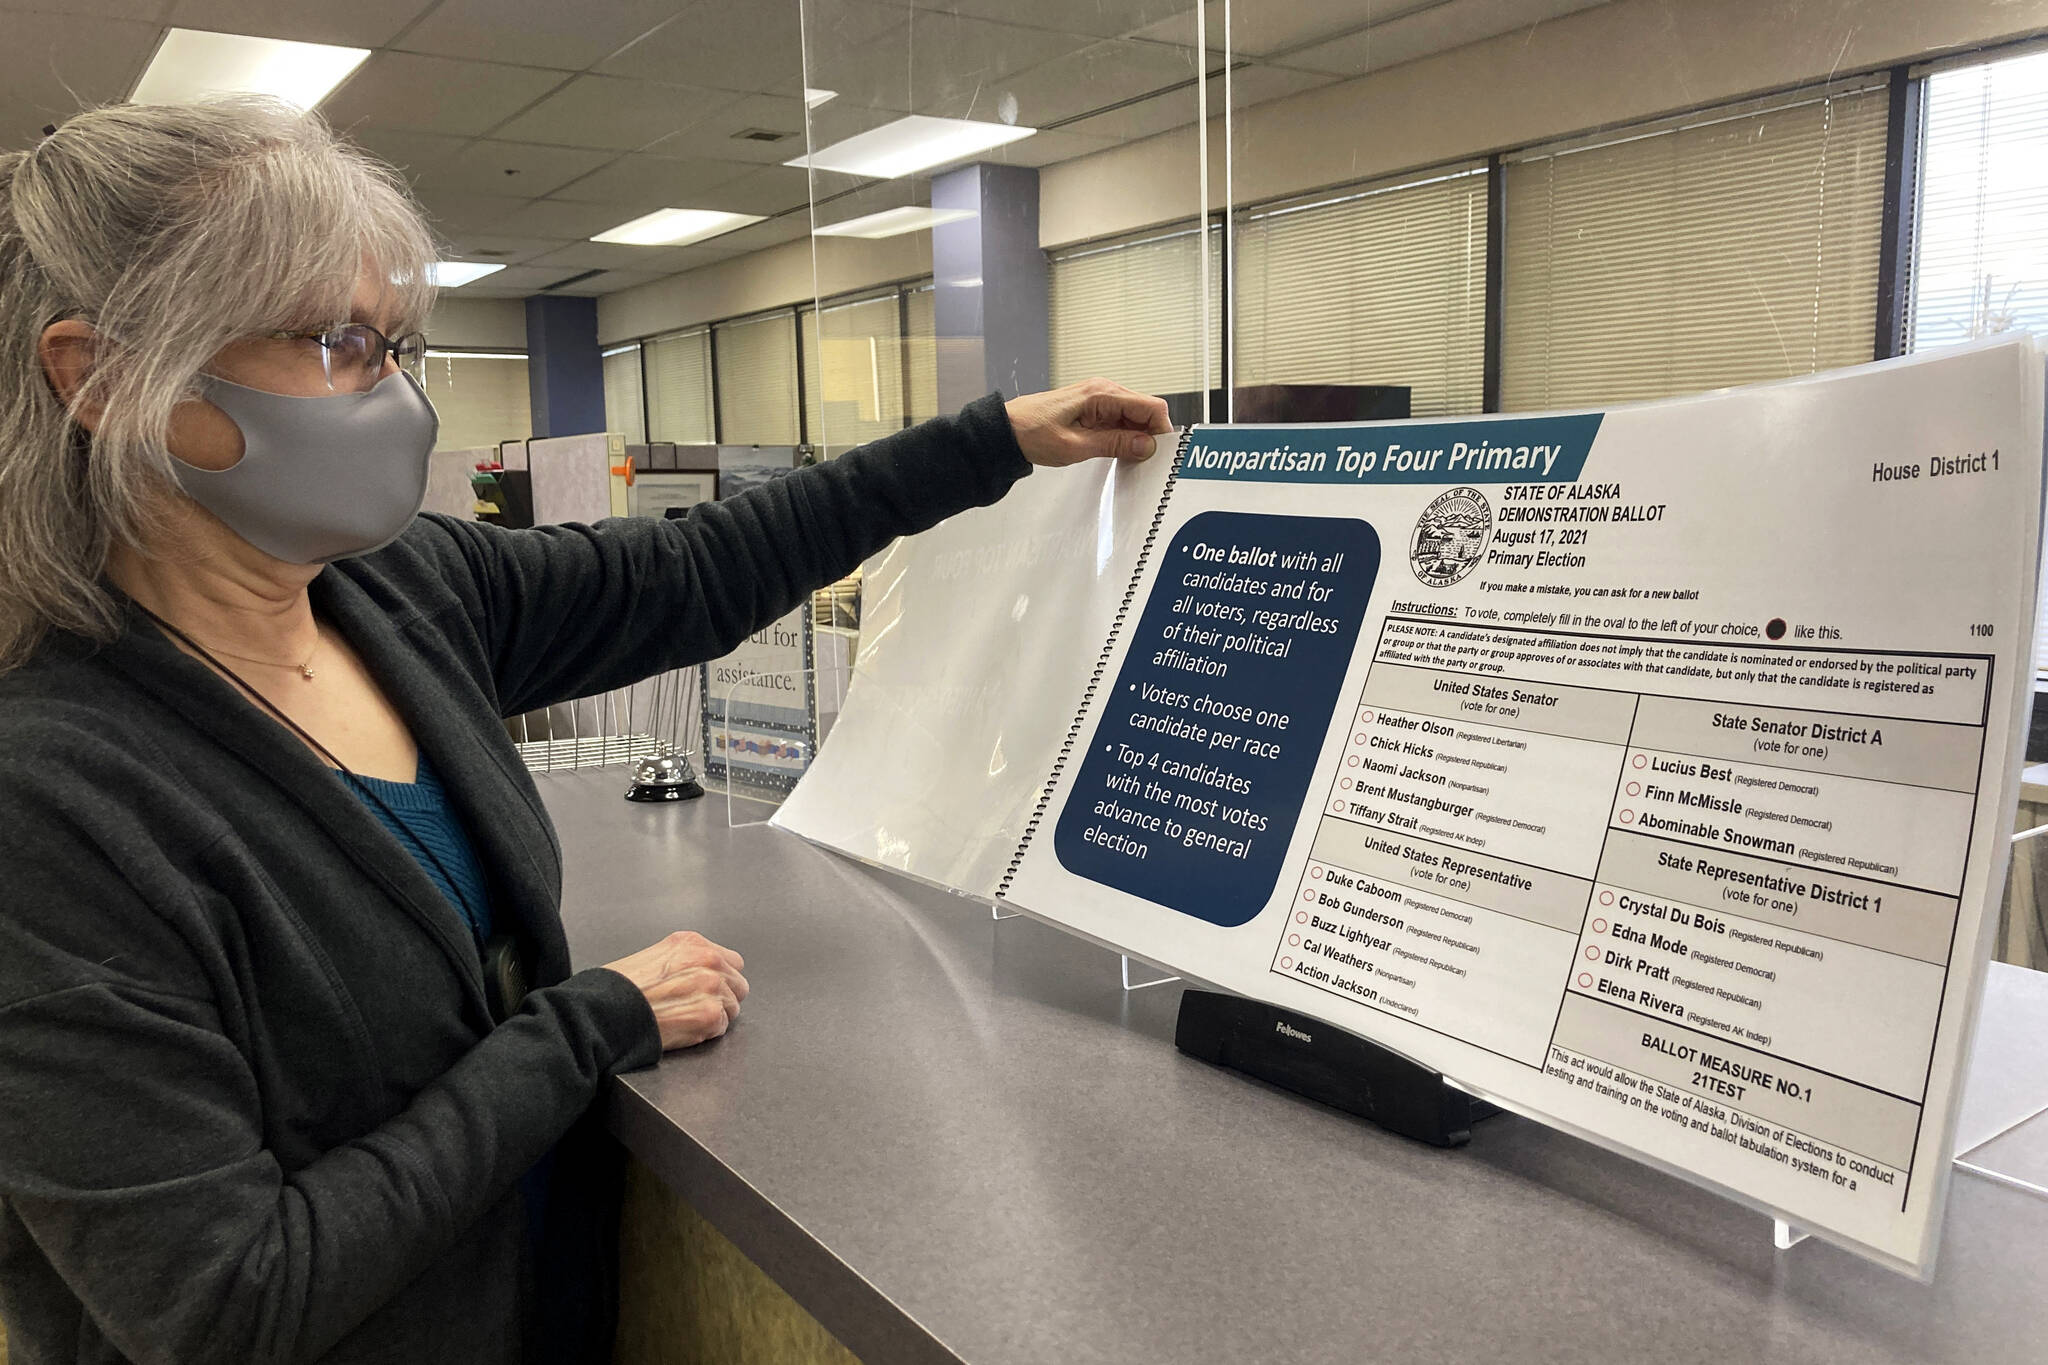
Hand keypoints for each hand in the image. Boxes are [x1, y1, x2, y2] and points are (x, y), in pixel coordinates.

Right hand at [603, 931, 748, 1050]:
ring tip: (684, 1017)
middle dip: (722, 997)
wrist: (605, 1010)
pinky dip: (705, 1033)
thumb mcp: (653, 957)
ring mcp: (712, 987)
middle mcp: (708, 960)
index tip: (704, 989)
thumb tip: (703, 973)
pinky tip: (682, 1028)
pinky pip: (722, 1027)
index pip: (731, 961)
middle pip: (738, 984)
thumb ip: (684, 960)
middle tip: (694, 1007)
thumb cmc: (619, 988)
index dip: (719, 978)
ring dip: (714, 1015)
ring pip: (732, 1007)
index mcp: (693, 943)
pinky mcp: (710, 1015)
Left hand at [1006, 378, 1172, 466]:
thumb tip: (1146, 445)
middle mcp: (1104, 391)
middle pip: (1146, 410)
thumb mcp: (1076, 446)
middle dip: (1150, 435)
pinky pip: (1119, 420)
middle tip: (1144, 461)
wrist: (1007, 431)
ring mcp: (1099, 398)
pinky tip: (1116, 451)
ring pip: (1134, 416)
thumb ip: (1114, 444)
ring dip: (1136, 437)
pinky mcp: (1093, 408)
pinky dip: (1124, 435)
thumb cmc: (1033, 434)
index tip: (1159, 453)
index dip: (1161, 430)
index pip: (1151, 406)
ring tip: (1128, 459)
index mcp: (1101, 394)